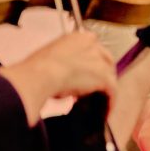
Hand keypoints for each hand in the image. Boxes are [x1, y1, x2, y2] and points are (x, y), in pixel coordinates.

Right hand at [0, 31, 116, 124]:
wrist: (40, 75)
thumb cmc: (37, 68)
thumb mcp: (50, 57)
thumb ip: (62, 61)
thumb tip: (62, 74)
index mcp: (79, 38)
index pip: (93, 50)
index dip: (91, 64)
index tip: (84, 75)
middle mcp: (93, 46)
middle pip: (105, 62)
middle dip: (100, 76)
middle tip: (90, 90)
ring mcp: (100, 61)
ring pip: (109, 77)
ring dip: (104, 90)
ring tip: (96, 102)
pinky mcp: (105, 78)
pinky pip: (112, 92)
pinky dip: (109, 103)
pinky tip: (104, 112)